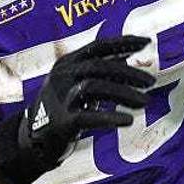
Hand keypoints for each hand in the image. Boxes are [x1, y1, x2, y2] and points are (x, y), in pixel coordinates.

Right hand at [0, 36, 154, 183]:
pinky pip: (88, 117)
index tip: (147, 42)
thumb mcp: (75, 83)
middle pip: (99, 66)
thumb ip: (98, 70)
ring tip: (145, 102)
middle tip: (151, 82)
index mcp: (67, 63)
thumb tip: (127, 57)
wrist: (33, 140)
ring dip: (124, 93)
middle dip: (129, 73)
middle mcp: (62, 76)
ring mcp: (61, 98)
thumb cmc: (60, 108)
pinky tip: (127, 120)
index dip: (123, 42)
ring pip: (95, 87)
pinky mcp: (62, 122)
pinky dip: (110, 118)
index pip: (97, 47)